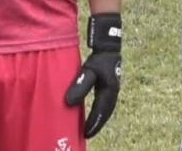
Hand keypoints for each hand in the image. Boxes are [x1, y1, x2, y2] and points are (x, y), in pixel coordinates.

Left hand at [65, 13, 121, 137]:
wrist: (109, 46)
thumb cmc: (99, 58)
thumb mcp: (88, 71)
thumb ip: (80, 86)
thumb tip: (69, 103)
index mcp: (110, 91)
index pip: (101, 112)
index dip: (93, 123)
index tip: (85, 134)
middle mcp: (113, 92)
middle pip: (105, 113)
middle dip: (96, 124)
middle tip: (87, 134)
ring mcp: (113, 89)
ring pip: (106, 109)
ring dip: (98, 118)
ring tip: (89, 128)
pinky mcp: (109, 86)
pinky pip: (105, 103)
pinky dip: (99, 111)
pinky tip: (92, 113)